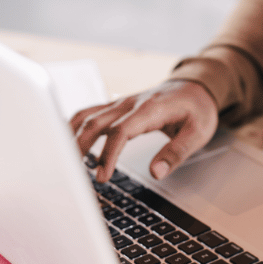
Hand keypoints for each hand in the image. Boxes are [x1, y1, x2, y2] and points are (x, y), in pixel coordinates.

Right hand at [70, 80, 218, 182]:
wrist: (196, 87)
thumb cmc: (197, 109)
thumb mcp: (198, 133)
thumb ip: (177, 153)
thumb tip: (156, 172)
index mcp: (150, 109)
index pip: (121, 131)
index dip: (108, 155)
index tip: (102, 177)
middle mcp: (130, 103)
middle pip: (95, 122)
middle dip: (80, 148)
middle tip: (74, 176)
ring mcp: (120, 103)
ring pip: (86, 116)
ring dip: (71, 137)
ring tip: (64, 163)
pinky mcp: (116, 106)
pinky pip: (89, 113)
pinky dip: (74, 127)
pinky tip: (66, 143)